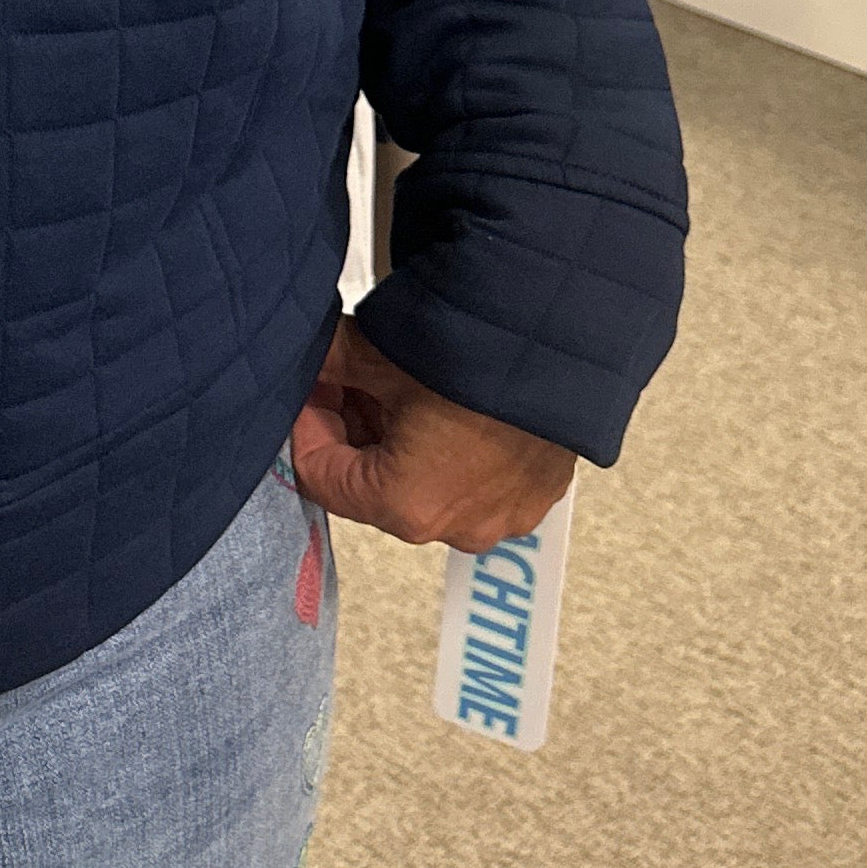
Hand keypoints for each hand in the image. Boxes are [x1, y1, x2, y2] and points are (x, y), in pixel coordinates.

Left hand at [288, 320, 574, 553]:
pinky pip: (473, 483)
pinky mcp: (534, 497)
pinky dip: (450, 451)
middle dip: (353, 432)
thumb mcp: (378, 354)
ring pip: (424, 485)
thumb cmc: (474, 351)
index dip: (305, 427)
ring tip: (399, 385)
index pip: (321, 478)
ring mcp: (502, 518)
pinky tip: (448, 404)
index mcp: (405, 505)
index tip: (308, 391)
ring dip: (401, 442)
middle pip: (374, 485)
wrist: (563, 337)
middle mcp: (455, 529)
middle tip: (349, 380)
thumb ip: (326, 366)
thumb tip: (303, 363)